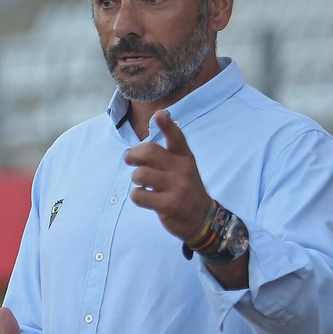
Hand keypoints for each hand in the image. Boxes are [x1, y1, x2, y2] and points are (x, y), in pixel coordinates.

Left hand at [125, 111, 211, 241]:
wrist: (203, 219)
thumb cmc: (185, 190)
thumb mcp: (184, 169)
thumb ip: (166, 157)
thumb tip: (138, 149)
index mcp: (185, 159)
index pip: (177, 138)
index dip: (167, 126)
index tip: (158, 114)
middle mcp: (182, 170)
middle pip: (150, 152)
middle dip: (133, 154)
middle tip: (129, 160)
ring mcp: (176, 187)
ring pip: (140, 175)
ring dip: (136, 179)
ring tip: (143, 184)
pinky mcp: (168, 205)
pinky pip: (139, 195)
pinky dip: (137, 195)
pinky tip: (145, 197)